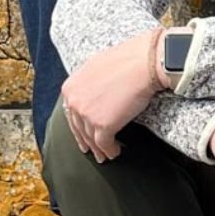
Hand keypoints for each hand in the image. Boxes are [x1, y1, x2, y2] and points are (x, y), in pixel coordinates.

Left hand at [59, 29, 161, 161]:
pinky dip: (110, 150)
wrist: (143, 63)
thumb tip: (92, 94)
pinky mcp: (103, 126)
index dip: (77, 126)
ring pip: (91, 139)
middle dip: (86, 141)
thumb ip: (88, 83)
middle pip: (79, 128)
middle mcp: (75, 102)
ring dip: (98, 149)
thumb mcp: (96, 67)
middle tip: (91, 149)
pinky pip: (104, 144)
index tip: (82, 133)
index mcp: (71, 87)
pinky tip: (115, 152)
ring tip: (104, 155)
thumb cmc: (127, 60)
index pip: (71, 113)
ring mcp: (87, 115)